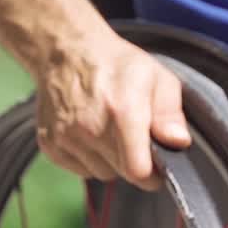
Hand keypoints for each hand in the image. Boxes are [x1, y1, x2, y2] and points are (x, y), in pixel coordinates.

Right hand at [34, 31, 190, 189]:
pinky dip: (89, 159)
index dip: (153, 175)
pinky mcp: (49, 144)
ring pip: (101, 173)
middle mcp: (90, 128)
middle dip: (133, 163)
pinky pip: (79, 169)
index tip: (157, 167)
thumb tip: (178, 142)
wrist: (67, 51)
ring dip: (110, 161)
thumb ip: (170, 113)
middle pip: (122, 173)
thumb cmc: (117, 65)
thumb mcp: (157, 78)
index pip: (138, 170)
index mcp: (122, 112)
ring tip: (110, 132)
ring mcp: (66, 137)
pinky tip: (91, 134)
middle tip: (134, 137)